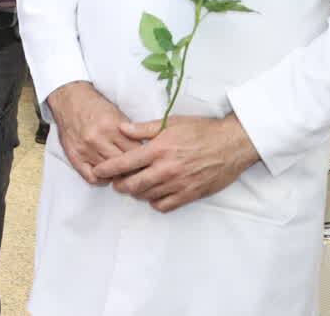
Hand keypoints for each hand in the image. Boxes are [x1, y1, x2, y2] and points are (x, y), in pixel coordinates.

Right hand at [46, 81, 141, 184]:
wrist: (69, 99)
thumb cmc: (96, 106)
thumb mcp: (117, 113)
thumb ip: (131, 133)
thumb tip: (146, 152)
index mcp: (112, 126)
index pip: (135, 151)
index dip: (144, 158)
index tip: (149, 161)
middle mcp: (97, 139)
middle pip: (123, 164)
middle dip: (133, 168)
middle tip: (140, 171)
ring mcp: (84, 149)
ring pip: (109, 172)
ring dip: (118, 174)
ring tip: (124, 172)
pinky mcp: (73, 156)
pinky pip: (91, 177)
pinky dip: (102, 179)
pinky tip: (107, 174)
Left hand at [93, 114, 260, 212]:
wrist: (231, 144)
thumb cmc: (201, 130)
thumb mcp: (171, 123)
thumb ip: (144, 128)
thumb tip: (121, 128)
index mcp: (159, 149)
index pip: (125, 162)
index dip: (108, 169)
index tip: (98, 171)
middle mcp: (166, 169)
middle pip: (133, 184)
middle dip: (120, 185)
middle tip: (116, 182)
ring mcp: (179, 183)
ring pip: (147, 196)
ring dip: (137, 193)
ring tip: (134, 186)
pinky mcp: (190, 194)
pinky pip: (166, 205)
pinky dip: (155, 202)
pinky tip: (154, 194)